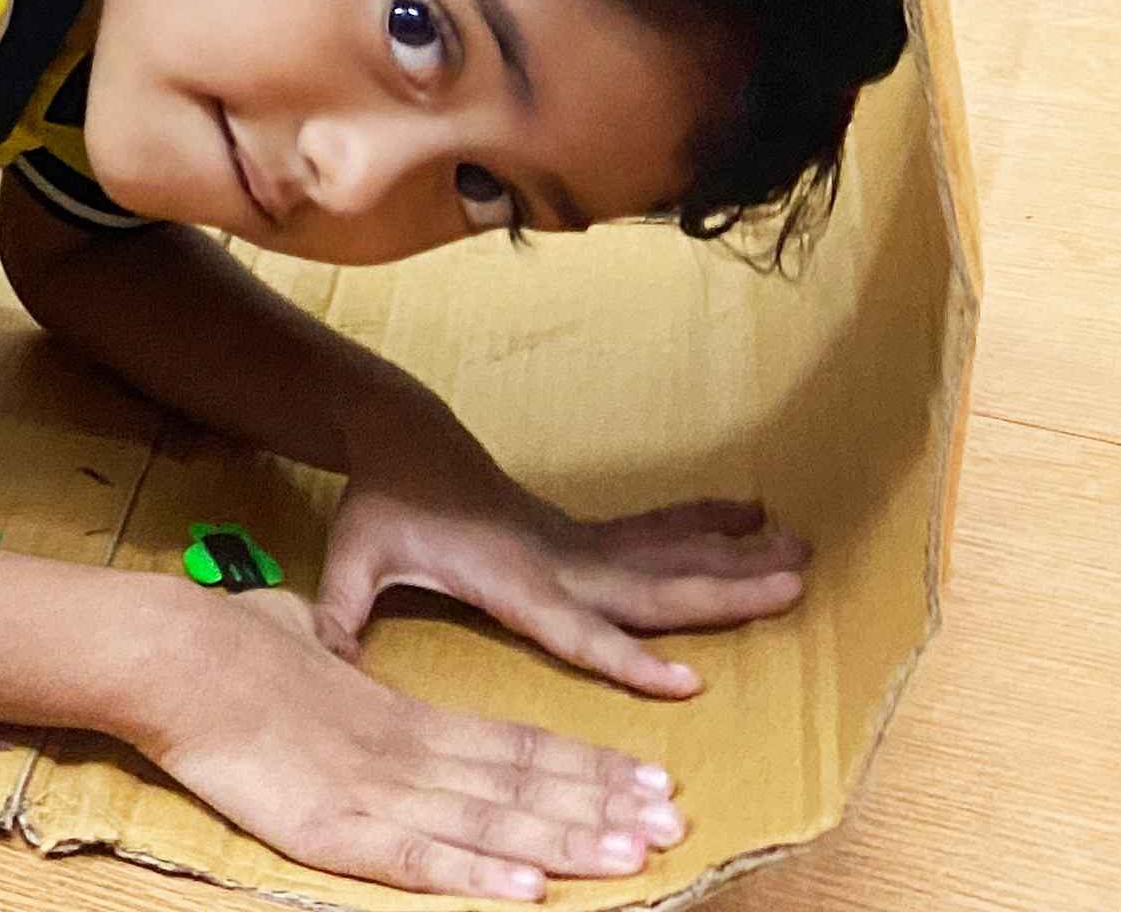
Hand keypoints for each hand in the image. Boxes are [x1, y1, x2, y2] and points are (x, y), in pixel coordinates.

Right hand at [141, 584, 687, 898]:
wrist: (173, 651)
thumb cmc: (227, 636)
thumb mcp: (300, 629)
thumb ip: (328, 641)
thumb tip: (325, 632)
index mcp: (402, 714)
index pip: (517, 743)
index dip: (586, 764)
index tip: (651, 776)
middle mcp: (407, 754)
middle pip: (522, 785)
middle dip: (602, 806)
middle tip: (675, 821)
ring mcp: (374, 792)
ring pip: (489, 823)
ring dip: (565, 843)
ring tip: (634, 853)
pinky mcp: (331, 829)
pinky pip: (415, 859)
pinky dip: (474, 875)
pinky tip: (527, 889)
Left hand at [319, 441, 812, 699]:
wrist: (402, 438)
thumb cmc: (381, 505)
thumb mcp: (352, 553)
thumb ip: (338, 610)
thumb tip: (318, 657)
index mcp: (512, 580)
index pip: (578, 630)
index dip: (628, 660)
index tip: (689, 682)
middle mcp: (558, 562)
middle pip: (652, 586)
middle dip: (723, 590)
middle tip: (793, 582)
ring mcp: (576, 543)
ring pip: (668, 553)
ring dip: (734, 553)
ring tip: (802, 552)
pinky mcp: (582, 532)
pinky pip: (655, 530)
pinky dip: (705, 522)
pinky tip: (754, 515)